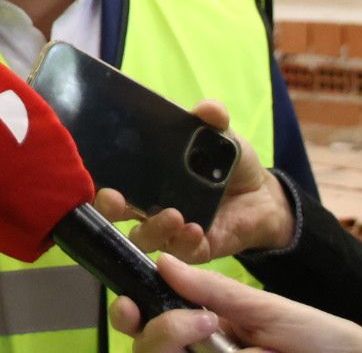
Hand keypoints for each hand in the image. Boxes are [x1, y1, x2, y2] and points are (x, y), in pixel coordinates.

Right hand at [93, 100, 293, 262]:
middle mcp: (149, 204)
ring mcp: (170, 229)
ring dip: (152, 229)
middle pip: (115, 213)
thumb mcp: (221, 136)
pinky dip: (184, 243)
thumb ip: (213, 119)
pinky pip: (181, 253)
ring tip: (174, 216)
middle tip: (115, 201)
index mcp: (145, 175)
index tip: (99, 177)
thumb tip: (208, 108)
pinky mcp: (194, 248)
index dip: (97, 180)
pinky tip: (195, 230)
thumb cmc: (228, 163)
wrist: (263, 195)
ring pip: (144, 238)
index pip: (111, 178)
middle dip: (108, 209)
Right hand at [109, 253, 361, 352]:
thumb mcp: (268, 309)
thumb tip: (162, 262)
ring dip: (180, 344)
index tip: (129, 304)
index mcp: (205, 330)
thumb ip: (214, 290)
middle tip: (195, 325)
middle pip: (147, 350)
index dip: (131, 314)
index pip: (151, 322)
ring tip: (218, 335)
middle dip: (159, 335)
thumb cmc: (323, 340)